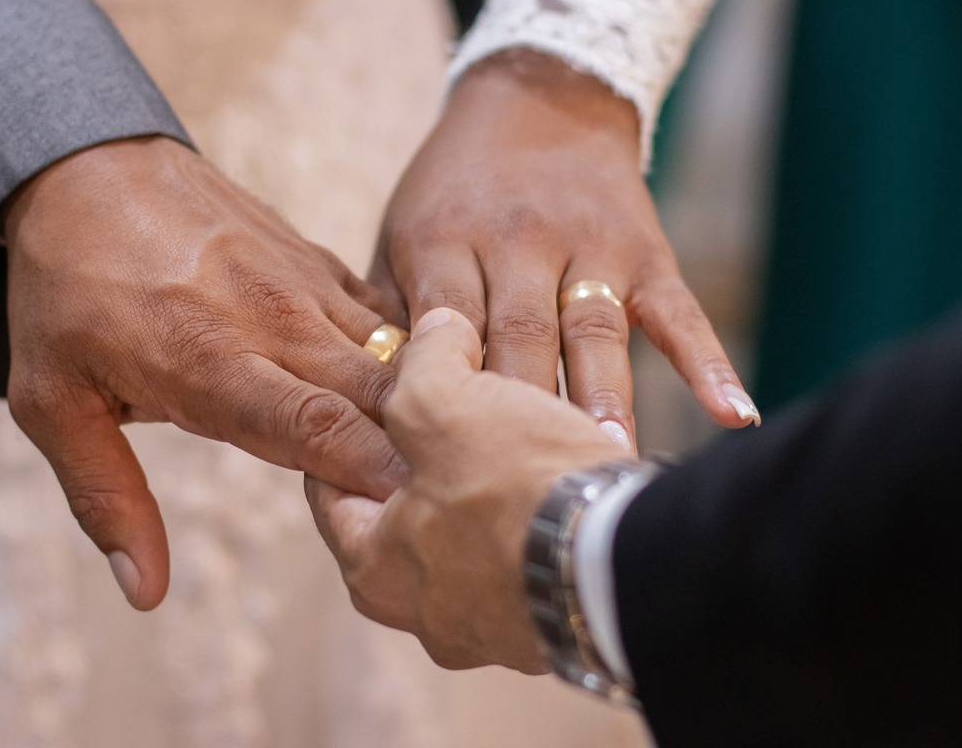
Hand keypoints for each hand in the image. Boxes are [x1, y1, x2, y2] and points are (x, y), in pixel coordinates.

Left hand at [5, 136, 405, 609]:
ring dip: (419, 402)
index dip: (373, 475)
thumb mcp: (54, 403)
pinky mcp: (317, 258)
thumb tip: (146, 594)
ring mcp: (302, 282)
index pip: (319, 428)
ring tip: (439, 448)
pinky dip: (403, 353)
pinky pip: (382, 312)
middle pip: (378, 394)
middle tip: (440, 496)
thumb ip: (106, 497)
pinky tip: (411, 384)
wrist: (88, 168)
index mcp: (210, 362)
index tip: (409, 517)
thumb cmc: (67, 295)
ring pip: (394, 351)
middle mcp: (272, 319)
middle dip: (415, 448)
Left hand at [305, 308, 627, 672]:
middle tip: (450, 404)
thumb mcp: (444, 402)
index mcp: (372, 569)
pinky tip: (555, 476)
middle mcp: (421, 614)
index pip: (331, 486)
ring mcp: (489, 631)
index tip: (376, 386)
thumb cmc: (515, 488)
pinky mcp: (549, 627)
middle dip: (424, 456)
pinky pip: (526, 556)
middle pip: (404, 512)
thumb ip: (422, 361)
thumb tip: (435, 330)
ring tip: (511, 432)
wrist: (630, 561)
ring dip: (485, 486)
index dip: (352, 424)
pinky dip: (533, 516)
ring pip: (470, 535)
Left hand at [370, 49, 758, 447]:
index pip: (447, 331)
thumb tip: (375, 407)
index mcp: (445, 242)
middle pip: (520, 339)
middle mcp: (518, 242)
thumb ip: (393, 312)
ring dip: (603, 400)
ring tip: (606, 464)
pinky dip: (706, 361)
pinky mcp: (646, 250)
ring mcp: (589, 245)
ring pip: (594, 332)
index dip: (449, 402)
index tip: (448, 475)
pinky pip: (679, 311)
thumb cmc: (454, 188)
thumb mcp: (402, 232)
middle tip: (529, 493)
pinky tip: (731, 414)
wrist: (538, 96)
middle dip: (524, 416)